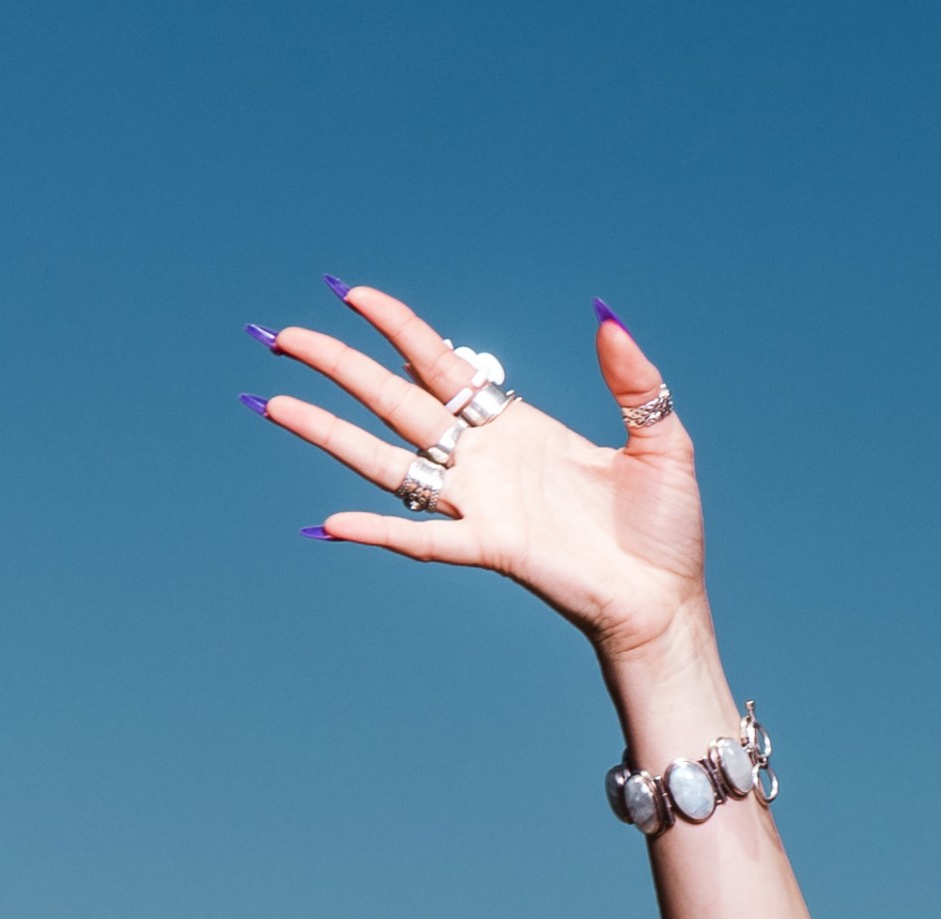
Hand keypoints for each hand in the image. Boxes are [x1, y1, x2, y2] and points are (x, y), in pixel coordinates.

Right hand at [252, 287, 707, 671]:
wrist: (666, 602)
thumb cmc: (664, 531)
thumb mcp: (662, 444)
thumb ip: (634, 382)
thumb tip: (609, 319)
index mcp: (516, 427)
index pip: (441, 364)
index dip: (398, 328)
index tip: (354, 294)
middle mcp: (485, 460)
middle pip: (394, 401)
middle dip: (340, 367)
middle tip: (283, 337)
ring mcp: (481, 504)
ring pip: (389, 461)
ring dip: (331, 433)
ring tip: (275, 404)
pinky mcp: (491, 548)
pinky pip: (423, 539)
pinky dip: (378, 532)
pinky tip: (331, 523)